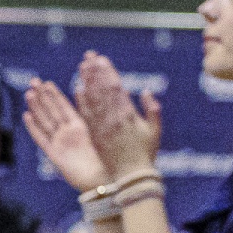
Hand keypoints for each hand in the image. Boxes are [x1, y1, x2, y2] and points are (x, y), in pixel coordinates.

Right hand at [23, 78, 109, 191]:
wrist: (105, 180)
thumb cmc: (108, 157)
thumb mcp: (103, 130)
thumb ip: (94, 113)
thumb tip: (93, 91)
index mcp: (80, 126)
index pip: (64, 106)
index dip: (55, 94)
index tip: (46, 83)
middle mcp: (68, 133)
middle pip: (52, 111)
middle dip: (42, 96)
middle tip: (33, 81)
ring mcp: (60, 143)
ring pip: (45, 122)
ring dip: (36, 108)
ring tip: (29, 93)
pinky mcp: (54, 154)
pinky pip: (42, 139)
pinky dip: (34, 128)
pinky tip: (27, 116)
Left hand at [74, 52, 159, 176]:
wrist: (131, 175)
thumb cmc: (145, 153)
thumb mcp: (154, 130)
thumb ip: (152, 109)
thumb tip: (145, 91)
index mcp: (130, 114)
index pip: (117, 87)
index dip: (108, 72)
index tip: (102, 59)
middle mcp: (115, 118)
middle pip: (102, 89)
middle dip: (95, 71)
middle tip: (88, 57)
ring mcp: (103, 126)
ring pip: (93, 99)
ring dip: (87, 81)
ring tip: (82, 67)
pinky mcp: (94, 135)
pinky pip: (87, 115)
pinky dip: (82, 101)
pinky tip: (78, 89)